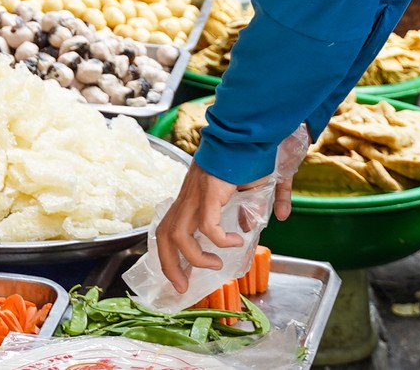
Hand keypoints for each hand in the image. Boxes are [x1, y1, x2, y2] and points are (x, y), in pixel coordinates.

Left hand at [153, 163, 254, 290]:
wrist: (246, 132)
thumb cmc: (245, 157)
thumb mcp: (247, 191)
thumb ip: (249, 209)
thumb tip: (255, 222)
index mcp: (190, 198)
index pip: (168, 228)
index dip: (169, 254)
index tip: (180, 275)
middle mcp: (187, 197)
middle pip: (164, 235)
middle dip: (169, 265)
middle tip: (182, 286)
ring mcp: (196, 194)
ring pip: (180, 234)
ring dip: (195, 257)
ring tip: (215, 264)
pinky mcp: (210, 191)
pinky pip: (207, 224)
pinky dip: (218, 239)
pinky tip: (235, 241)